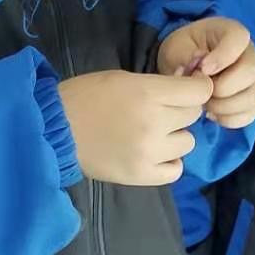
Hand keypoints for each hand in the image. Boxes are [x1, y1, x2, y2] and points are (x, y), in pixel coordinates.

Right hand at [59, 69, 211, 185]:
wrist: (55, 130)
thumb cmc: (85, 97)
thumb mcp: (123, 79)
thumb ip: (157, 86)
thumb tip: (189, 88)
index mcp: (148, 93)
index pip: (199, 92)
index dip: (197, 88)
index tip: (190, 89)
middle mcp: (154, 123)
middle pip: (193, 115)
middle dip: (180, 111)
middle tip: (159, 111)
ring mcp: (150, 152)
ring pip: (187, 142)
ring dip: (174, 137)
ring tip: (151, 134)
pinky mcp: (142, 175)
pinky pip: (176, 169)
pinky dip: (168, 162)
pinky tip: (153, 154)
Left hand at [158, 16, 254, 129]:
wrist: (185, 65)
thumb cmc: (183, 50)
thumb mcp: (177, 47)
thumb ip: (186, 56)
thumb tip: (199, 73)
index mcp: (232, 32)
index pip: (239, 39)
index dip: (222, 56)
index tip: (202, 69)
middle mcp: (250, 55)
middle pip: (249, 72)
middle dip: (220, 87)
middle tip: (199, 90)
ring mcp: (254, 80)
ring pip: (250, 98)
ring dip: (222, 106)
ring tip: (203, 102)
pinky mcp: (252, 101)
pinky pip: (248, 115)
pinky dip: (227, 118)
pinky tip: (211, 112)